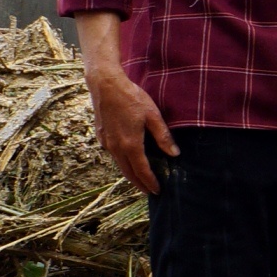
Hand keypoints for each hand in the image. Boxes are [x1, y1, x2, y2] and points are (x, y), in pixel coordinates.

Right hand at [85, 66, 176, 195]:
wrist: (105, 85)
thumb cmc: (131, 97)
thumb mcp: (152, 115)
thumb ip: (163, 136)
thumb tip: (174, 154)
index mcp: (130, 144)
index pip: (142, 171)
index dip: (150, 182)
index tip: (157, 191)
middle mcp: (116, 148)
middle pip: (128, 173)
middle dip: (139, 184)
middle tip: (149, 191)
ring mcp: (106, 143)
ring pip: (119, 165)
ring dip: (130, 174)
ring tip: (140, 180)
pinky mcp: (101, 136)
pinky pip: (113, 155)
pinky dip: (122, 163)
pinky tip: (128, 160)